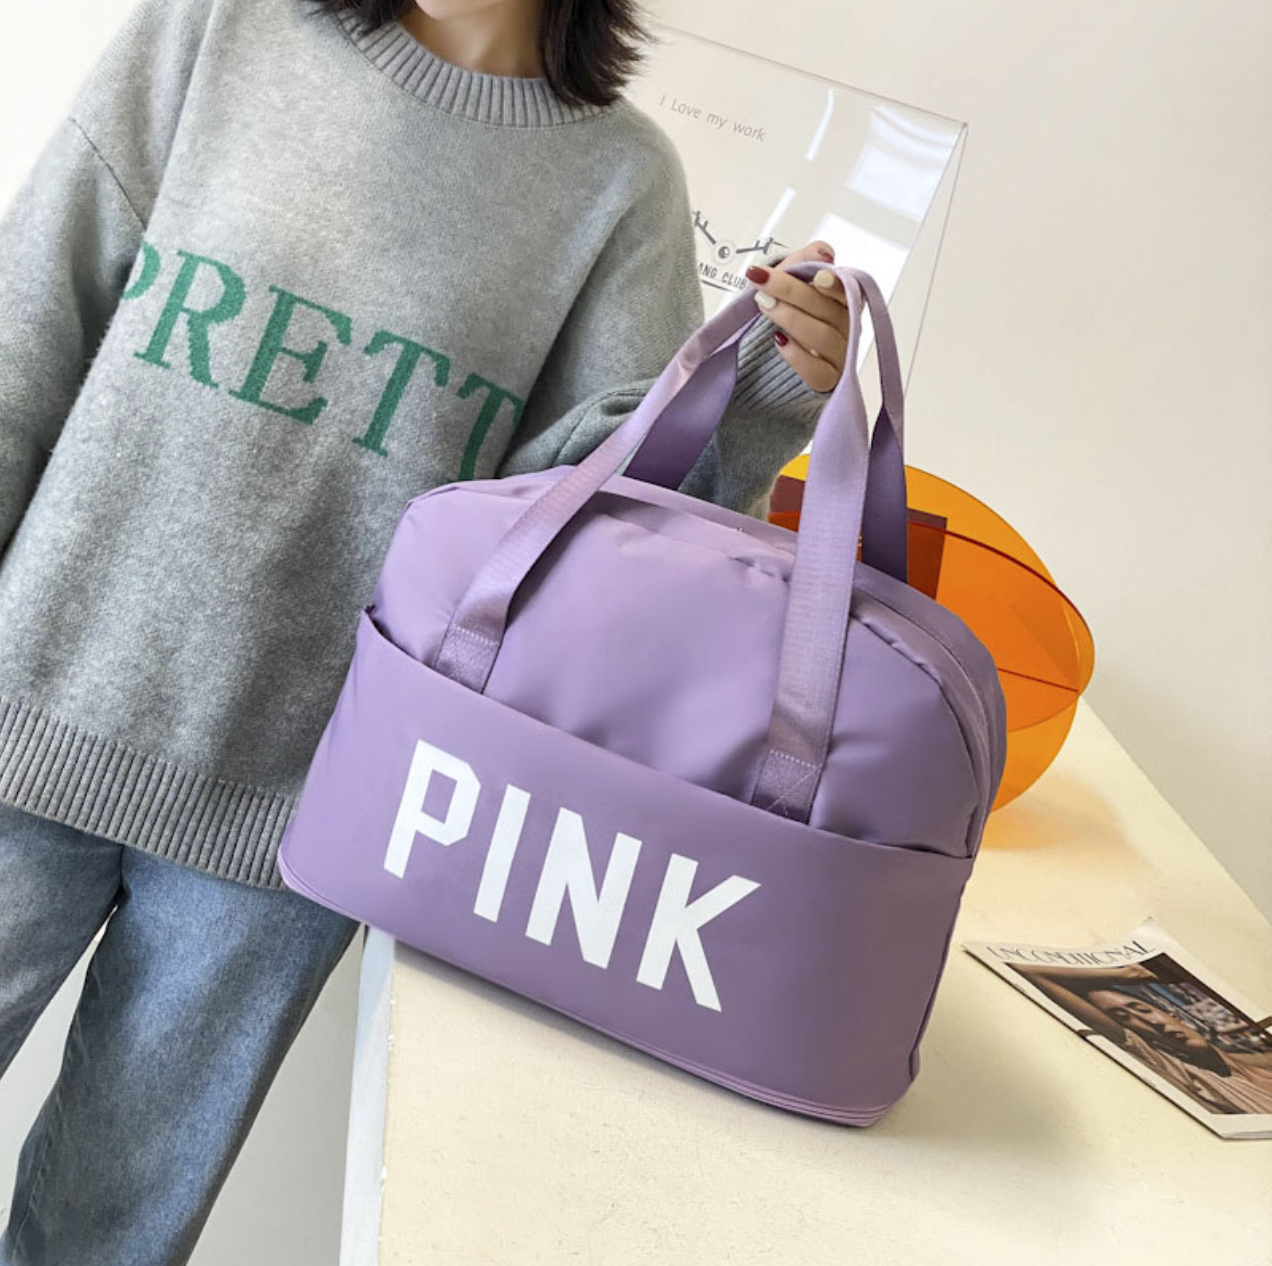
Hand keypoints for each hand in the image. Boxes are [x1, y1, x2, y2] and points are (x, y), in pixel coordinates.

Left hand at [744, 241, 847, 393]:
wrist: (771, 354)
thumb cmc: (789, 313)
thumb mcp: (791, 280)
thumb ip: (806, 260)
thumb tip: (824, 252)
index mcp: (844, 300)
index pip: (847, 289)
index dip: (835, 283)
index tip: (817, 276)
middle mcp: (847, 327)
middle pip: (829, 310)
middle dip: (793, 292)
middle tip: (764, 281)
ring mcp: (839, 355)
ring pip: (823, 337)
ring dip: (791, 318)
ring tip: (764, 304)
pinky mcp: (827, 380)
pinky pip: (817, 371)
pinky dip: (797, 355)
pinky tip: (779, 340)